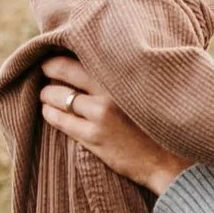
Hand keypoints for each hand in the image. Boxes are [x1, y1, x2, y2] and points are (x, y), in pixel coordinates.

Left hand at [40, 55, 179, 192]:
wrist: (170, 160)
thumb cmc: (160, 122)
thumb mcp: (147, 91)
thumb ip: (125, 77)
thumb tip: (101, 62)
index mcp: (124, 77)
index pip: (85, 56)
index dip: (66, 53)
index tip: (57, 52)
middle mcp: (110, 92)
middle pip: (66, 72)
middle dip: (49, 68)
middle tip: (43, 68)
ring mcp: (100, 116)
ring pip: (59, 97)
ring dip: (47, 94)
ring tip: (45, 94)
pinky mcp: (94, 138)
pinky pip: (61, 121)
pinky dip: (50, 114)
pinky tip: (48, 112)